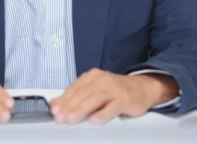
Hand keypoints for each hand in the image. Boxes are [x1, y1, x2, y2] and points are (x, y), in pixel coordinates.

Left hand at [49, 69, 178, 124]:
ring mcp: (114, 89)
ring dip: (81, 110)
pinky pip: (112, 107)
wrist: (142, 88)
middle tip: (60, 117)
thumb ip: (75, 96)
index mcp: (93, 77)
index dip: (64, 100)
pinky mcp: (125, 99)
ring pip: (95, 99)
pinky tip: (95, 120)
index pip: (75, 88)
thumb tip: (54, 104)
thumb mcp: (94, 89)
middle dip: (70, 106)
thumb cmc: (115, 91)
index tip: (54, 110)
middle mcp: (102, 80)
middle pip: (83, 94)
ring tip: (71, 119)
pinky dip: (103, 114)